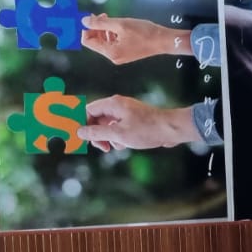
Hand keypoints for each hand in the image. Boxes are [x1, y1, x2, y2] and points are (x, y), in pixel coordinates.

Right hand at [78, 96, 200, 150]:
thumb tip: (80, 132)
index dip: (82, 123)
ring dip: (109, 138)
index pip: (88, 110)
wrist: (172, 130)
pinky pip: (118, 129)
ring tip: (117, 146)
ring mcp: (126, 113)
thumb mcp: (118, 134)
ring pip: (108, 126)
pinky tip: (126, 145)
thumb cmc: (147, 130)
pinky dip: (119, 138)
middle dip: (97, 134)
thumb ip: (97, 132)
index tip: (80, 136)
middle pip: (97, 119)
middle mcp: (118, 106)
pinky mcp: (133, 121)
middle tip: (102, 147)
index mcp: (112, 104)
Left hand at [81, 14, 190, 64]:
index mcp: (110, 52)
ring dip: (103, 29)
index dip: (86, 28)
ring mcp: (119, 56)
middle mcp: (113, 57)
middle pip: (95, 42)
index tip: (90, 17)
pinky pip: (112, 43)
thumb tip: (83, 20)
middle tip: (100, 15)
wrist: (164, 40)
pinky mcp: (125, 53)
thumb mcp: (120, 24)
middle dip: (95, 28)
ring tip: (110, 19)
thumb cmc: (144, 32)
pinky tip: (118, 26)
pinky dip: (111, 34)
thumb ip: (100, 23)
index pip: (88, 41)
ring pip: (103, 42)